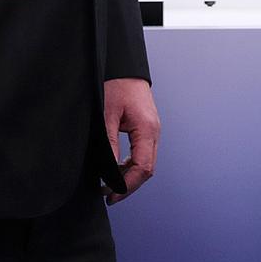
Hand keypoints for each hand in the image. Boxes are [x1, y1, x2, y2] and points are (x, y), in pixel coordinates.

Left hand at [103, 77, 158, 203]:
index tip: (110, 195)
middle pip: (147, 168)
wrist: (122, 65)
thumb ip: (108, 144)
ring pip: (146, 162)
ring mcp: (152, 129)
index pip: (143, 168)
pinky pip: (142, 152)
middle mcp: (154, 131)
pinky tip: (117, 169)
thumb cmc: (115, 84)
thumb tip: (107, 172)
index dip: (127, 186)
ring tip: (109, 184)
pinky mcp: (146, 127)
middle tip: (108, 195)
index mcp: (147, 129)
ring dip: (130, 176)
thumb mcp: (106, 115)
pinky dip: (131, 165)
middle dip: (128, 185)